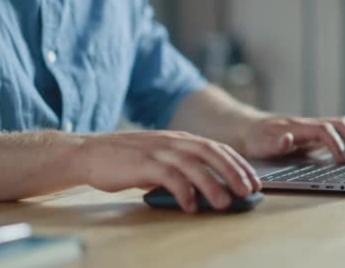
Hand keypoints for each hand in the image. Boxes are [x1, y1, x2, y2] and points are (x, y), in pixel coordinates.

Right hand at [75, 131, 261, 212]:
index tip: (253, 181)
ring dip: (212, 184)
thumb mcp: (161, 158)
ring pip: (193, 165)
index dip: (238, 164)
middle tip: (248, 191)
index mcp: (180, 138)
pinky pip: (169, 176)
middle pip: (212, 152)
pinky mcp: (143, 163)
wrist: (90, 153)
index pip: (217, 148)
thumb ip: (183, 167)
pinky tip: (191, 206)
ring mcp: (158, 150)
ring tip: (225, 203)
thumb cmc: (128, 160)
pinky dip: (183, 192)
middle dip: (234, 172)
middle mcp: (173, 141)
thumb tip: (209, 187)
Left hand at [240, 116, 344, 163]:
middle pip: (340, 123)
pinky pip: (336, 135)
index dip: (336, 145)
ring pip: (341, 126)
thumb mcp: (258, 144)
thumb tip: (288, 140)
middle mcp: (307, 125)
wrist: (246, 128)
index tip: (342, 162)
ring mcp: (311, 130)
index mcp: (296, 127)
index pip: (324, 130)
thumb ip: (273, 144)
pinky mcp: (313, 137)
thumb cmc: (253, 138)